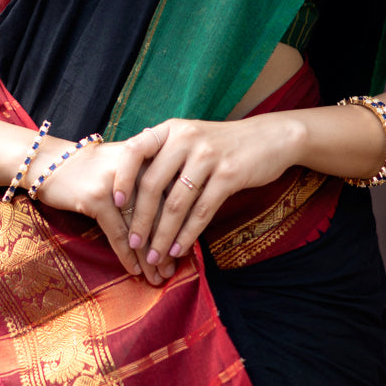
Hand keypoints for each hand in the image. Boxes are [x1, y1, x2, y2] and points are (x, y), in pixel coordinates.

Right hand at [29, 137, 170, 283]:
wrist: (50, 161)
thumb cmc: (93, 169)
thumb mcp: (126, 167)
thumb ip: (150, 183)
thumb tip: (179, 221)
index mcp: (150, 156)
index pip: (174, 195)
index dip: (181, 226)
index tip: (185, 251)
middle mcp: (138, 165)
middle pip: (160, 212)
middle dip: (167, 246)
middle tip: (173, 270)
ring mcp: (117, 182)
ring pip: (141, 226)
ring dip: (150, 257)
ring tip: (157, 277)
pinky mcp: (97, 197)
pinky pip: (118, 233)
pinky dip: (127, 255)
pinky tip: (135, 270)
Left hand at [111, 114, 303, 271]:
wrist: (269, 138)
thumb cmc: (223, 144)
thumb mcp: (191, 138)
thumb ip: (165, 155)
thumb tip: (130, 185)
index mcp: (171, 129)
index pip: (134, 150)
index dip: (122, 178)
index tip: (116, 203)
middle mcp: (186, 139)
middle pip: (153, 184)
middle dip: (140, 219)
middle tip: (134, 244)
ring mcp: (207, 156)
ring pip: (176, 203)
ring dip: (162, 235)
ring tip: (154, 255)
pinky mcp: (228, 175)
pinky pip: (202, 211)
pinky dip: (188, 234)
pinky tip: (180, 250)